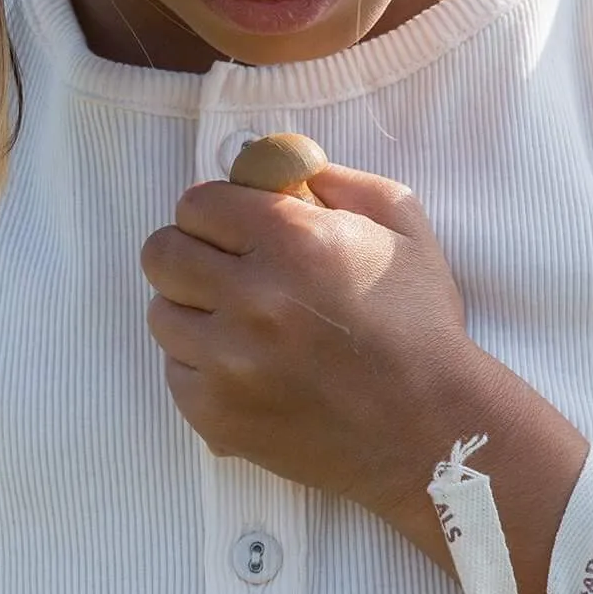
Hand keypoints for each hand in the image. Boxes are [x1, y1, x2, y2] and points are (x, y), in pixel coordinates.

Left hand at [139, 163, 476, 520]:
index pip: (196, 203)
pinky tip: (244, 367)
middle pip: (161, 253)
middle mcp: (253, 297)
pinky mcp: (216, 413)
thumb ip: (336, 180)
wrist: (431, 432)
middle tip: (221, 270)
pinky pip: (174, 370)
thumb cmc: (421, 327)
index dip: (214, 212)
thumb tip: (275, 161)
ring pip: (161, 313)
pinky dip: (201, 365)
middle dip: (190, 253)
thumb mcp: (402, 226)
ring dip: (193, 311)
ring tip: (237, 324)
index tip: (231, 228)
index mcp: (295, 240)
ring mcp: (229, 361)